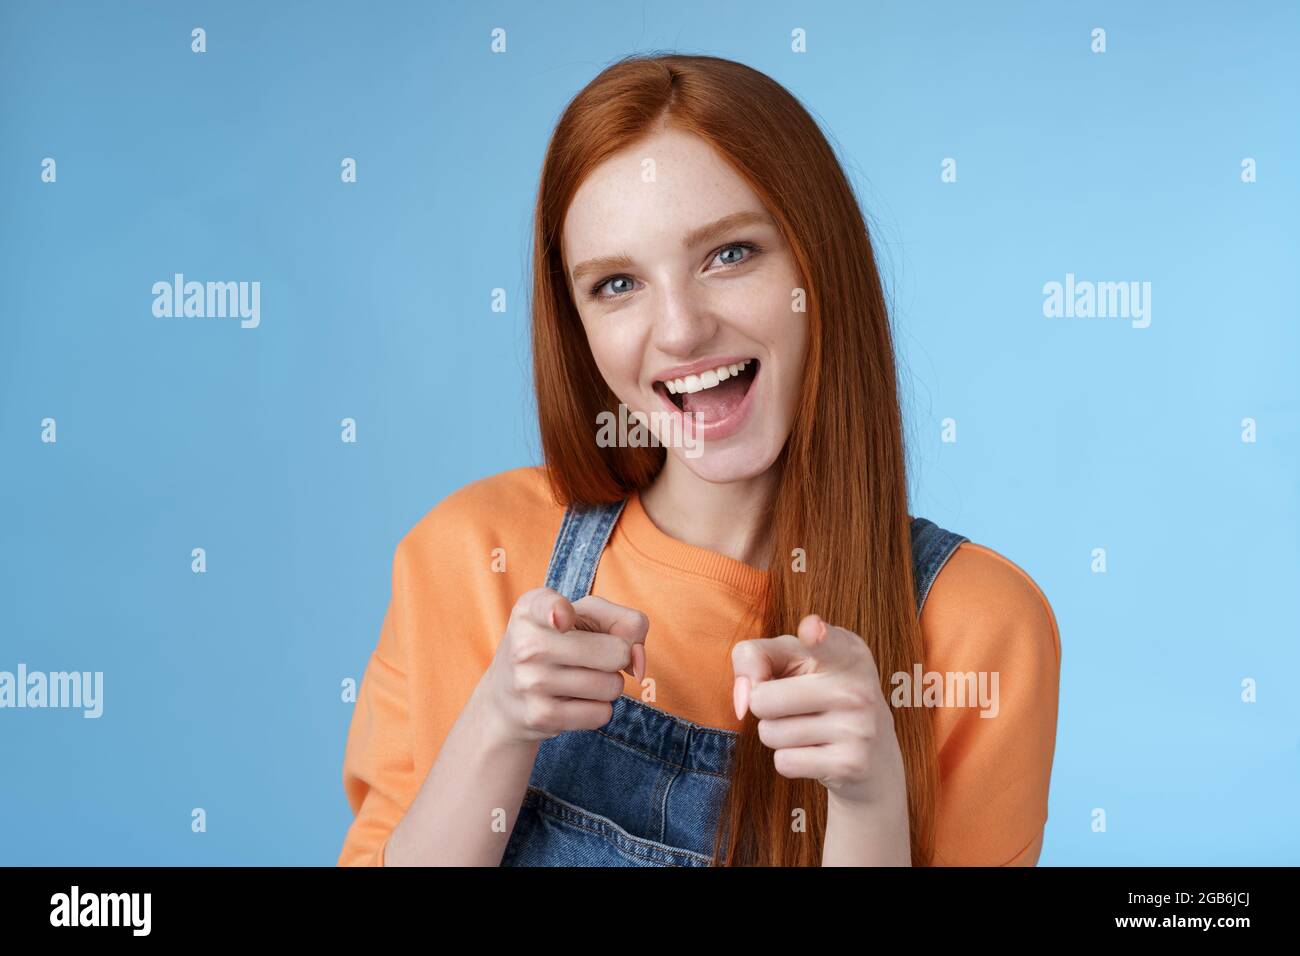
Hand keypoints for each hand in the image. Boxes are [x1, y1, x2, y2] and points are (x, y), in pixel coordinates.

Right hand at [477, 588, 648, 744]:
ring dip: (608, 685)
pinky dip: (598, 709)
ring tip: (579, 679)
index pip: (548, 606)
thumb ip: (626, 622)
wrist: (507, 699)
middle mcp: (525, 644)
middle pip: (616, 652)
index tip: (561, 618)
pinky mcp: (540, 716)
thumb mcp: (584, 617)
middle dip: (616, 658)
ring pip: (612, 686)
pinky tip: (573, 702)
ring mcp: (530, 682)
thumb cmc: (558, 647)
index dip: (559, 611)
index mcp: (530, 609)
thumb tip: (638, 663)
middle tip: (591, 658)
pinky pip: (602, 713)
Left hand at [731, 613, 906, 808]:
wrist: (874, 754)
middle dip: (765, 707)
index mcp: (847, 652)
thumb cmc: (819, 692)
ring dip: (778, 735)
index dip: (817, 635)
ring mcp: (858, 727)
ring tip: (811, 728)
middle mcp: (857, 687)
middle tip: (797, 706)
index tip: (812, 628)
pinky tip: (818, 752)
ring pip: (770, 733)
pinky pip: (784, 762)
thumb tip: (741, 697)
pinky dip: (791, 760)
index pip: (827, 641)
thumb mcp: (793, 659)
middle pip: (761, 698)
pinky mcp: (851, 765)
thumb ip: (755, 656)